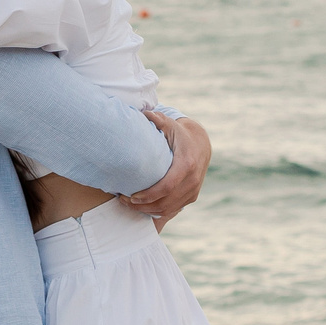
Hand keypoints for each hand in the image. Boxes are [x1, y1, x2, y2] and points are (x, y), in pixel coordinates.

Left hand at [122, 110, 209, 226]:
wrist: (201, 145)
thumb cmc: (180, 135)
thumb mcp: (170, 126)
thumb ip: (158, 120)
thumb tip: (146, 113)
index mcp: (187, 165)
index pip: (166, 186)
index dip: (148, 195)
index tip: (131, 196)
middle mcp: (192, 181)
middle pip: (165, 202)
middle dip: (143, 205)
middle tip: (124, 201)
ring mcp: (193, 191)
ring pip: (168, 209)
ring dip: (147, 210)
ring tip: (130, 205)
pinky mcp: (192, 197)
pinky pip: (173, 209)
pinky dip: (156, 211)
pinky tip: (142, 206)